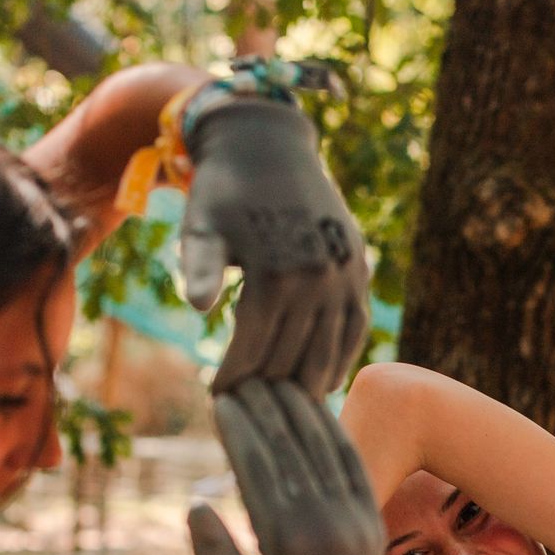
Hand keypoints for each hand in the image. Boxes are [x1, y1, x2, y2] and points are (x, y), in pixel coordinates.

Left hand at [181, 98, 367, 398]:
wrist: (268, 146)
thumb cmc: (222, 192)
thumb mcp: (201, 227)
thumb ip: (198, 268)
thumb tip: (196, 307)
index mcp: (275, 274)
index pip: (254, 349)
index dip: (233, 377)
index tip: (218, 398)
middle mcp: (317, 279)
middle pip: (291, 358)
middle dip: (266, 387)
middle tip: (251, 409)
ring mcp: (344, 277)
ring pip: (328, 351)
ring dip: (305, 383)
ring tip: (284, 404)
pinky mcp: (359, 270)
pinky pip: (355, 329)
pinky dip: (342, 358)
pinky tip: (326, 381)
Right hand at [188, 380, 382, 554]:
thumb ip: (211, 547)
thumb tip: (198, 503)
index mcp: (283, 541)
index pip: (257, 466)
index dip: (238, 428)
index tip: (224, 399)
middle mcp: (323, 526)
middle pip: (291, 449)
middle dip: (267, 408)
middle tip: (249, 377)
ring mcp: (353, 522)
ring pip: (324, 451)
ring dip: (301, 410)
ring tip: (280, 381)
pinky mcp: (371, 523)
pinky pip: (352, 467)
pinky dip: (334, 435)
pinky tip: (319, 409)